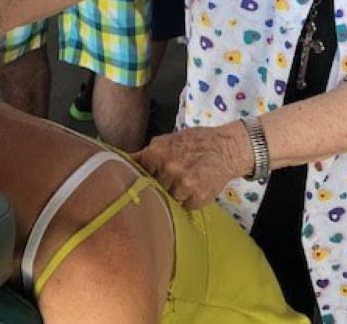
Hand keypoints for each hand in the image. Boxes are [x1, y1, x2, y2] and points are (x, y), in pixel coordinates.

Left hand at [132, 122, 251, 209]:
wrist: (227, 148)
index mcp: (156, 152)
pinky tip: (198, 186)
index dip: (148, 176)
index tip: (155, 174)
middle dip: (163, 184)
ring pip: (169, 199)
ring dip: (177, 194)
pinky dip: (190, 200)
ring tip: (189, 179)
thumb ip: (145, 154)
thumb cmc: (195, 142)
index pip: (139, 174)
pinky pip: (185, 206)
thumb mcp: (167, 141)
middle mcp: (168, 168)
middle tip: (177, 174)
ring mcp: (183, 184)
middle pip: (154, 188)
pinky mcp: (197, 198)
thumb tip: (119, 161)